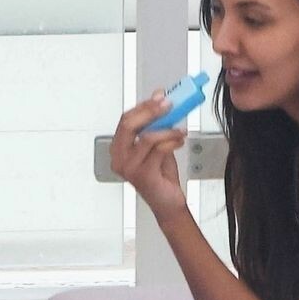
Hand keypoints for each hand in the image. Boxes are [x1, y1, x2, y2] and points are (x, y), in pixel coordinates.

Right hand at [108, 91, 187, 216]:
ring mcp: (129, 167)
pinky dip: (172, 141)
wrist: (168, 202)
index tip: (160, 97)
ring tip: (179, 130)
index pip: (126, 120)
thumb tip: (159, 98)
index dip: (144, 106)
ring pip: (146, 136)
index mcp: (119, 148)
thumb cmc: (160, 175)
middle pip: (129, 124)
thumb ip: (156, 124)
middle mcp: (119, 158)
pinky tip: (179, 140)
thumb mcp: (157, 144)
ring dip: (167, 129)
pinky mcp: (142, 175)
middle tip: (168, 105)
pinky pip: (158, 150)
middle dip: (151, 110)